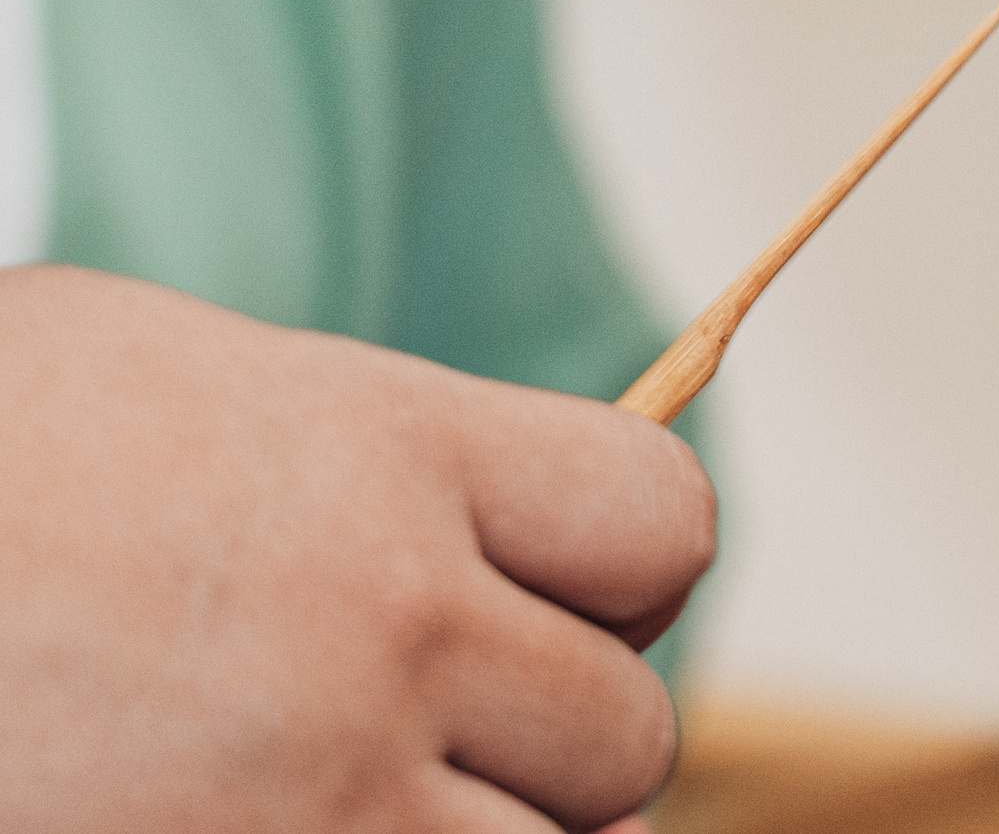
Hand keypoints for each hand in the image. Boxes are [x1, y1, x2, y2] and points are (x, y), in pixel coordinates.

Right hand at [0, 265, 715, 832]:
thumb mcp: (173, 372)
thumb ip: (372, 446)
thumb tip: (493, 519)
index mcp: (389, 453)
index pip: (663, 526)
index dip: (631, 570)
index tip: (567, 589)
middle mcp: (386, 629)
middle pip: (629, 736)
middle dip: (560, 741)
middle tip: (446, 720)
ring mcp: (312, 799)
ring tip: (356, 788)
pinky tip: (282, 828)